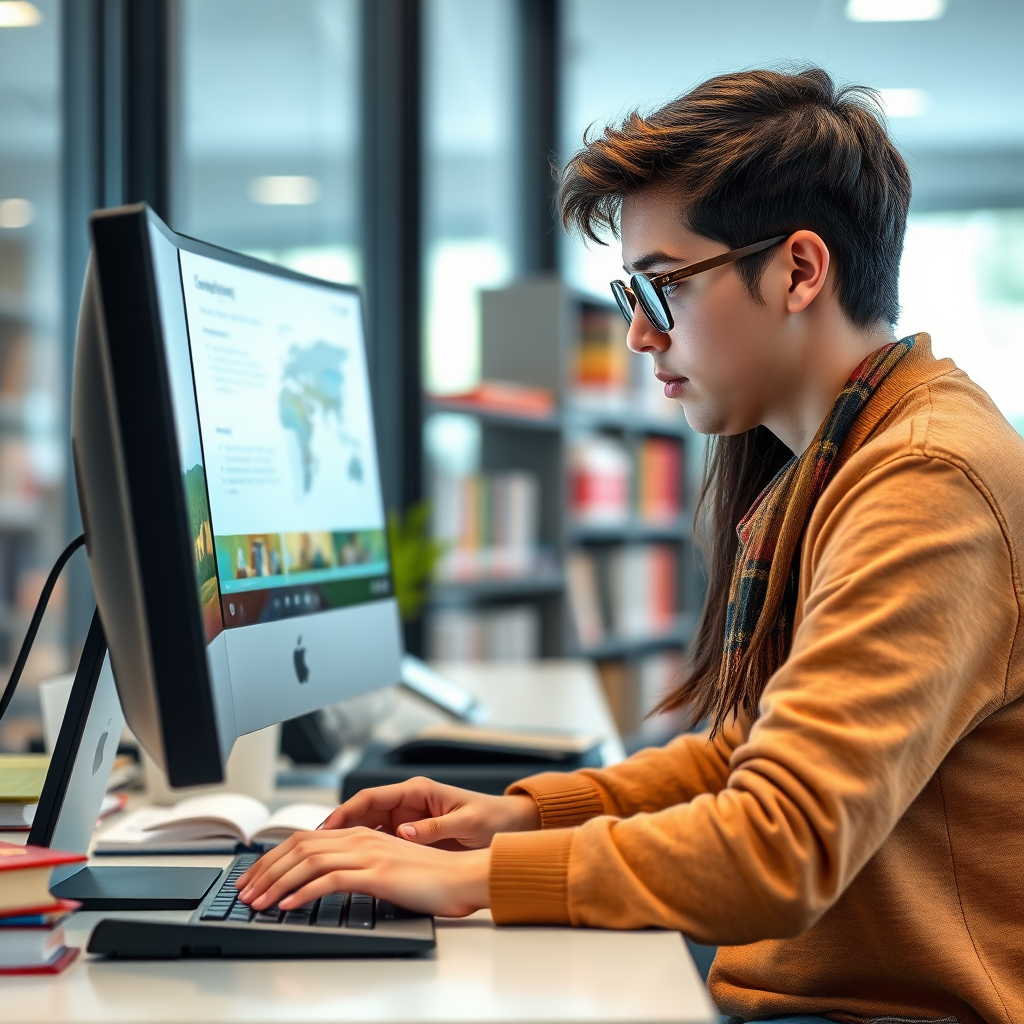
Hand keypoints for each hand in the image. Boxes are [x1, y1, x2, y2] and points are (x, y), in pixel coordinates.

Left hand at [234, 827, 489, 916]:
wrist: (464, 877)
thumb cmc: (430, 878)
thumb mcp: (386, 870)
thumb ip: (358, 869)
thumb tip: (325, 884)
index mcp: (362, 834)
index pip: (304, 839)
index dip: (273, 857)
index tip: (253, 878)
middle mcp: (361, 838)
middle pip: (299, 846)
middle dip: (265, 870)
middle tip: (244, 892)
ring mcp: (369, 853)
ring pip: (308, 861)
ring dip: (276, 883)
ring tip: (257, 903)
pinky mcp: (377, 873)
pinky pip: (330, 880)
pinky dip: (303, 893)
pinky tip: (288, 906)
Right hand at [315, 777, 540, 849]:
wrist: (510, 827)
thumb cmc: (492, 819)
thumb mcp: (467, 822)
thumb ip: (435, 828)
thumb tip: (403, 833)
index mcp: (417, 792)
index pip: (371, 798)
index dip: (344, 812)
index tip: (325, 827)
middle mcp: (408, 803)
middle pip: (360, 813)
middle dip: (335, 829)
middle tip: (310, 849)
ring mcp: (407, 819)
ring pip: (365, 828)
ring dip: (344, 842)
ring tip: (320, 861)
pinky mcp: (410, 836)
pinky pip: (378, 841)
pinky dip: (361, 852)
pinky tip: (346, 867)